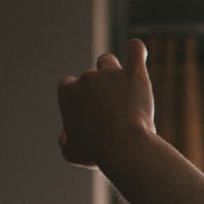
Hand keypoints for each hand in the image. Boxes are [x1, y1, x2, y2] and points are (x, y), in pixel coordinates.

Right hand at [58, 39, 156, 169]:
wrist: (124, 148)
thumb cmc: (97, 153)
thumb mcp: (72, 153)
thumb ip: (65, 142)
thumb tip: (65, 135)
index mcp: (68, 93)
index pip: (68, 86)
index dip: (79, 99)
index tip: (89, 115)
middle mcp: (87, 78)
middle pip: (90, 76)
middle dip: (99, 92)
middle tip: (112, 117)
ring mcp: (111, 74)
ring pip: (108, 61)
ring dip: (112, 71)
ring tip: (123, 90)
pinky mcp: (135, 75)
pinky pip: (136, 51)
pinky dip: (136, 50)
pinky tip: (137, 51)